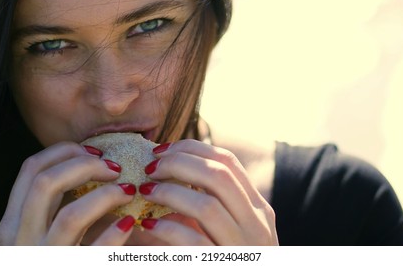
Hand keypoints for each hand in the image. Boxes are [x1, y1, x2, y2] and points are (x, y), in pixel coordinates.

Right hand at [0, 142, 134, 244]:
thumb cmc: (66, 249)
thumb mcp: (51, 223)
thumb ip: (63, 196)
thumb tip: (98, 157)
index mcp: (14, 220)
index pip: (30, 168)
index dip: (65, 151)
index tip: (95, 151)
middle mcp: (20, 239)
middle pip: (45, 183)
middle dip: (85, 166)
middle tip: (116, 168)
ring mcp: (44, 258)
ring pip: (70, 216)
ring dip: (105, 196)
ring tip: (128, 191)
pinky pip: (94, 252)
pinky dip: (115, 234)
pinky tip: (130, 222)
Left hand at [138, 139, 278, 244]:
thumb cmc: (224, 255)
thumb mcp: (224, 227)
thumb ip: (206, 202)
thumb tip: (165, 170)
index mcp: (257, 207)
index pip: (228, 161)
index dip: (192, 148)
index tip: (162, 150)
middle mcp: (257, 224)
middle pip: (218, 175)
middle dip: (178, 163)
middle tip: (150, 167)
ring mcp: (243, 249)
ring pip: (206, 206)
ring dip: (169, 193)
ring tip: (145, 190)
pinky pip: (192, 242)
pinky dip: (166, 228)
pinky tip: (147, 224)